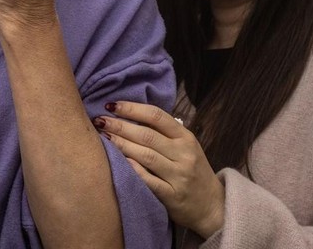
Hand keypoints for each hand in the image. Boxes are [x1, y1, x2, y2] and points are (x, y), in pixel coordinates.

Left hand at [96, 102, 224, 238]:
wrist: (212, 206)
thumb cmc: (192, 170)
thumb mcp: (185, 147)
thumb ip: (163, 133)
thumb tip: (129, 114)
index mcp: (186, 137)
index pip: (156, 116)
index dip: (132, 108)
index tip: (111, 105)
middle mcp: (184, 154)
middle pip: (147, 135)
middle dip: (120, 126)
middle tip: (99, 120)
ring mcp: (179, 175)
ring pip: (145, 155)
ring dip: (121, 144)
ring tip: (103, 137)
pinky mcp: (173, 196)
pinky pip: (149, 180)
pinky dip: (133, 169)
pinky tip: (119, 161)